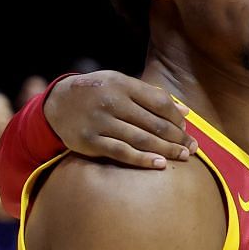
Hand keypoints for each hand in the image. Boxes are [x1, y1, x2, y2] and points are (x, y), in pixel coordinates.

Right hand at [46, 71, 196, 169]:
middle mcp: (111, 102)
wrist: (56, 103)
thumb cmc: (97, 93)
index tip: (186, 129)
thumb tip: (186, 112)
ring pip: (141, 139)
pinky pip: (122, 153)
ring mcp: (99, 122)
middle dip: (178, 137)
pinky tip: (160, 164)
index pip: (159, 102)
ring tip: (183, 156)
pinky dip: (143, 160)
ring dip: (166, 150)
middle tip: (192, 148)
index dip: (176, 118)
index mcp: (121, 85)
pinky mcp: (89, 141)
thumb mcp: (120, 85)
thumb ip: (151, 96)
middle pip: (154, 124)